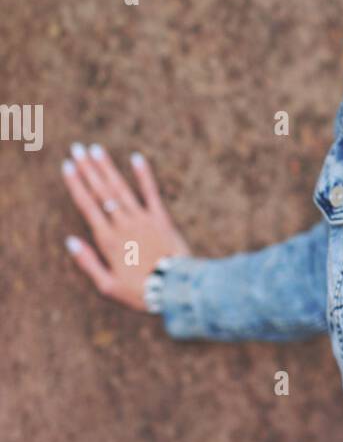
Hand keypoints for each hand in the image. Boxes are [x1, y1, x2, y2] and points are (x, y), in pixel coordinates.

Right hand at [61, 142, 191, 310]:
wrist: (176, 290)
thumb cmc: (139, 292)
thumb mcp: (108, 285)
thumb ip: (88, 262)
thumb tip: (70, 241)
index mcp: (108, 240)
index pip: (87, 205)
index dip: (76, 184)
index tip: (67, 165)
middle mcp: (123, 224)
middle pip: (102, 191)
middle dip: (88, 169)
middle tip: (77, 148)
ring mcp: (143, 220)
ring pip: (121, 189)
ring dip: (108, 168)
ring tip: (96, 149)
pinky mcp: (161, 220)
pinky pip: (151, 193)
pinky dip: (144, 175)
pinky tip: (136, 158)